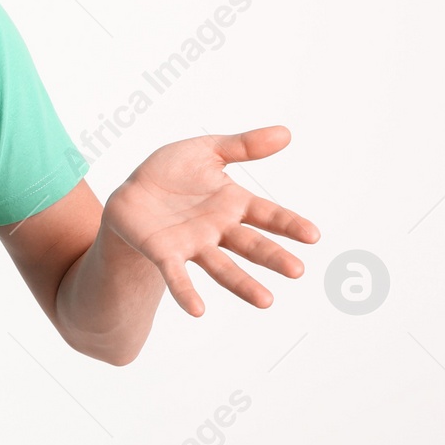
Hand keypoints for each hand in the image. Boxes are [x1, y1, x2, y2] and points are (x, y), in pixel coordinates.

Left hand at [102, 125, 318, 316]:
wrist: (131, 191)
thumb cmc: (172, 172)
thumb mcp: (207, 150)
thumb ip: (243, 146)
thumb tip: (285, 133)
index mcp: (233, 204)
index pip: (268, 214)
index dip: (289, 224)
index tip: (313, 235)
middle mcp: (219, 230)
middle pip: (251, 245)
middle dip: (273, 257)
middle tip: (296, 271)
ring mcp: (194, 245)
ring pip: (222, 267)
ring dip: (242, 284)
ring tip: (265, 301)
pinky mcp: (165, 254)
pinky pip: (177, 276)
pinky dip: (187, 292)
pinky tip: (197, 310)